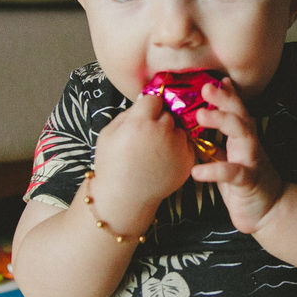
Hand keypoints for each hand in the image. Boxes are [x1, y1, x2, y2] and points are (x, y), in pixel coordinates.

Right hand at [91, 93, 194, 228]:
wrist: (125, 197)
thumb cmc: (112, 164)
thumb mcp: (108, 133)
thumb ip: (129, 113)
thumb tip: (146, 99)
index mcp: (140, 122)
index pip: (154, 99)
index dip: (147, 108)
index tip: (141, 118)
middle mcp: (163, 132)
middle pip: (168, 113)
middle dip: (159, 120)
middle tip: (148, 137)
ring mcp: (178, 147)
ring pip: (179, 128)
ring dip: (171, 134)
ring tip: (155, 150)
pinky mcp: (188, 160)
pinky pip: (186, 144)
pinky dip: (178, 148)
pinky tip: (163, 159)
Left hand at [189, 79, 284, 232]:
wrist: (270, 213)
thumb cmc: (246, 186)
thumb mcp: (226, 162)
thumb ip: (213, 147)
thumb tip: (191, 132)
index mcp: (242, 140)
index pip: (235, 112)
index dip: (227, 95)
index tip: (215, 79)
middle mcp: (249, 145)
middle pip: (240, 115)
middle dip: (225, 98)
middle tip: (206, 87)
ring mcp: (251, 161)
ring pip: (242, 133)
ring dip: (222, 120)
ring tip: (200, 115)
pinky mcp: (250, 181)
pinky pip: (234, 173)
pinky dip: (215, 171)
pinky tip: (197, 172)